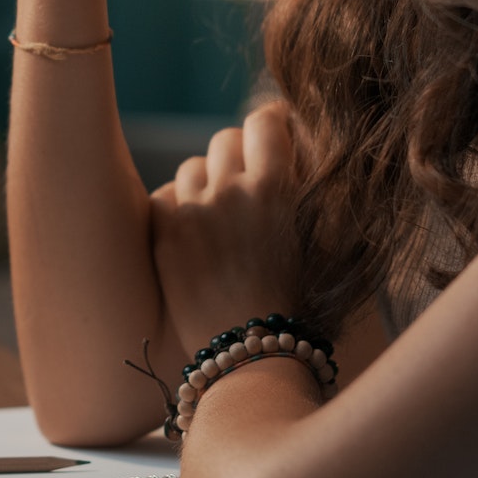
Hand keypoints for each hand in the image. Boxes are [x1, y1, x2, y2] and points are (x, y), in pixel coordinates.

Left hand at [151, 102, 303, 359]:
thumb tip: (290, 148)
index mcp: (275, 189)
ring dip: (204, 184)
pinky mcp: (164, 234)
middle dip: (235, 156)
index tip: (269, 133)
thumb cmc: (293, 302)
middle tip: (244, 184)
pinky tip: (192, 238)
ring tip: (218, 221)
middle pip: (224, 139)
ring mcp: (192, 211)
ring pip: (192, 167)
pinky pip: (165, 196)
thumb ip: (300, 190)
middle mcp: (231, 191)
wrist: (249, 355)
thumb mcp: (313, 239)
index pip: (263, 122)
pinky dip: (176, 210)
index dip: (267, 125)